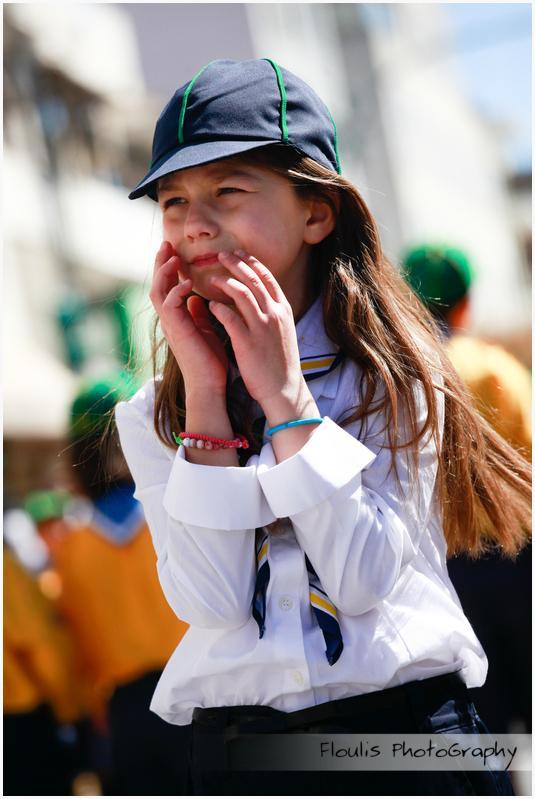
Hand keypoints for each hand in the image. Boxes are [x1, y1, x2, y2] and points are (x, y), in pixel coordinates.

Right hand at [149, 241, 228, 395]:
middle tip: (167, 244)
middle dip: (161, 263)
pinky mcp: (176, 331)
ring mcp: (170, 325)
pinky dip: (176, 291)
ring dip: (164, 273)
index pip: (168, 286)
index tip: (175, 251)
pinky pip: (169, 305)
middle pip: (157, 284)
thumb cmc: (210, 361)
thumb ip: (198, 314)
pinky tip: (187, 282)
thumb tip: (196, 298)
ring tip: (172, 257)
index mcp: (177, 317)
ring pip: (157, 291)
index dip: (169, 268)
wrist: (210, 385)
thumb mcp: (206, 330)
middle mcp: (169, 319)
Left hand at [208, 250, 304, 410]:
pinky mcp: (248, 342)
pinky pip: (229, 317)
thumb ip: (273, 312)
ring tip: (211, 278)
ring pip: (241, 293)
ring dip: (224, 281)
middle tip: (221, 255)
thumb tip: (262, 298)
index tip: (239, 253)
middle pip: (253, 279)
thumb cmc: (280, 362)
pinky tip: (209, 304)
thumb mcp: (283, 331)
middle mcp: (274, 314)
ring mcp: (262, 327)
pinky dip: (218, 307)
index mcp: (283, 309)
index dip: (252, 262)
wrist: (284, 388)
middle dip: (236, 263)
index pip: (267, 277)